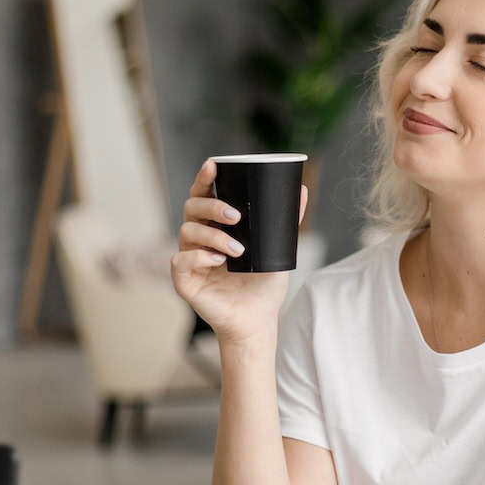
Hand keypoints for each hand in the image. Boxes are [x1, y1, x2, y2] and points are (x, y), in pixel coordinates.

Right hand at [170, 159, 307, 345]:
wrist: (258, 319)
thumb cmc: (263, 285)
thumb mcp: (278, 249)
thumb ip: (286, 221)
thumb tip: (302, 189)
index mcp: (216, 226)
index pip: (205, 195)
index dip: (205, 178)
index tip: (213, 165)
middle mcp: (199, 238)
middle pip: (192, 208)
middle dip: (212, 206)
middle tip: (236, 216)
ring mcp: (189, 258)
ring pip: (187, 231)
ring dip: (213, 236)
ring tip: (237, 250)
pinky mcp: (184, 280)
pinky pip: (181, 260)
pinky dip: (198, 257)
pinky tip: (217, 261)